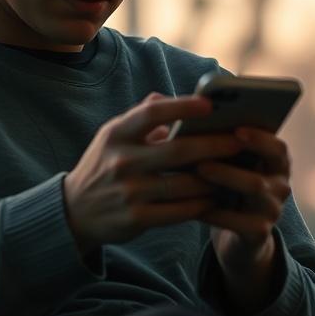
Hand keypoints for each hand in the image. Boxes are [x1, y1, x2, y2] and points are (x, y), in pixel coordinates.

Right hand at [63, 92, 246, 255]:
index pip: (152, 114)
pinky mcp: (137, 218)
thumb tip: (169, 97)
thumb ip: (141, 116)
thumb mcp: (112, 135)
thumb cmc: (103, 165)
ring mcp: (129, 191)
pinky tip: (216, 197)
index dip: (183, 107)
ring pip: (185, 184)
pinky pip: (180, 211)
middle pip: (178, 150)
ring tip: (236, 170)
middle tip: (240, 141)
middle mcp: (121, 160)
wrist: (74, 211)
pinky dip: (202, 204)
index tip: (211, 104)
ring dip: (215, 178)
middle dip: (215, 145)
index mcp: (116, 134)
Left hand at [196, 127, 291, 309]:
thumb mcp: (229, 164)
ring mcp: (272, 210)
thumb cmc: (227, 186)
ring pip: (254, 190)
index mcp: (276, 163)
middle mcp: (280, 185)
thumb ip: (220, 144)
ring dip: (225, 178)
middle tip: (203, 157)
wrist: (238, 234)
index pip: (277, 147)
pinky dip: (216, 213)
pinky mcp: (259, 233)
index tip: (236, 128)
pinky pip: (239, 222)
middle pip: (265, 168)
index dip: (259, 138)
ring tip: (198, 171)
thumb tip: (192, 118)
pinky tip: (194, 205)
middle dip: (233, 161)